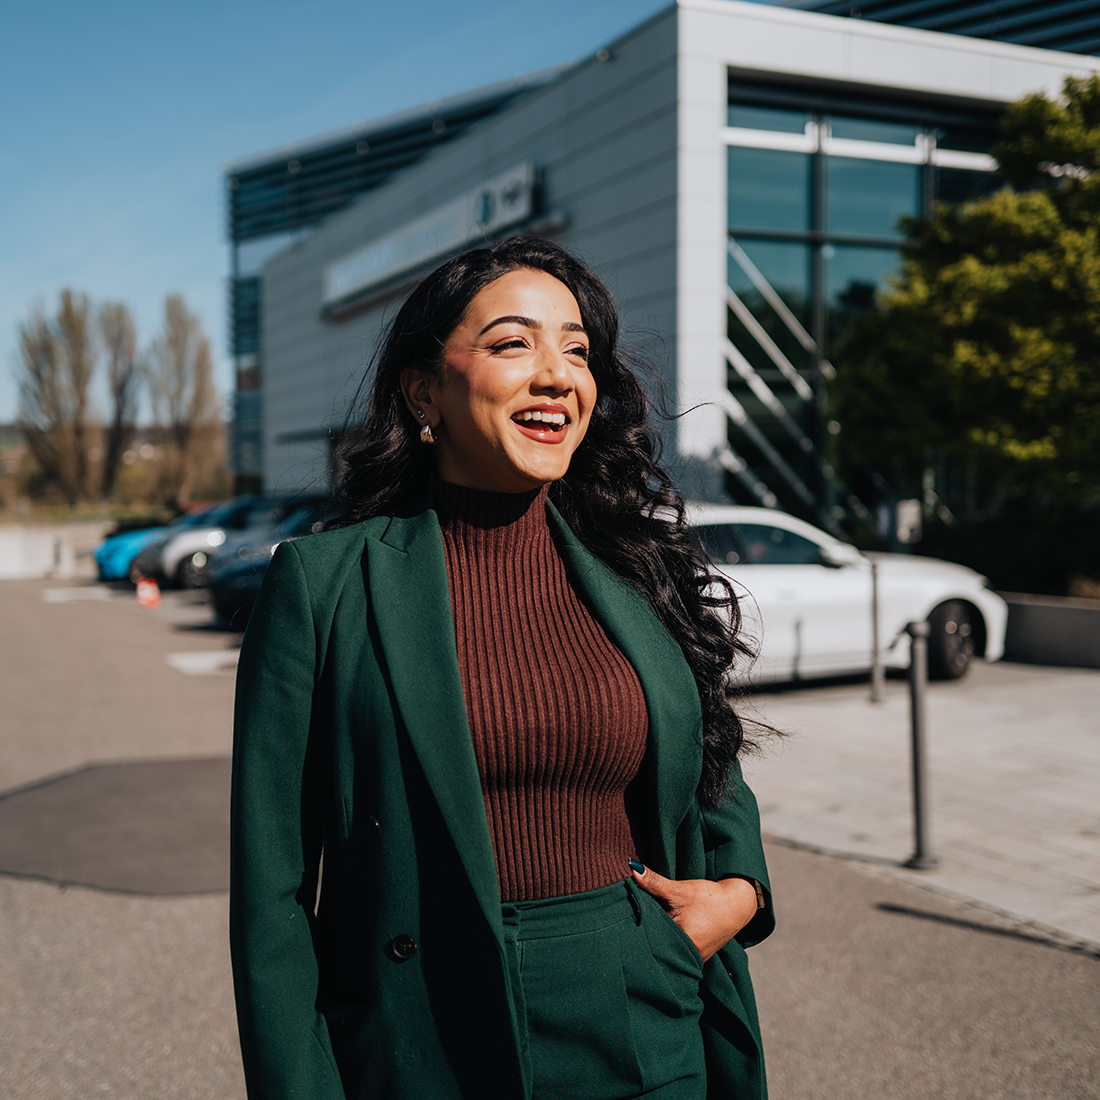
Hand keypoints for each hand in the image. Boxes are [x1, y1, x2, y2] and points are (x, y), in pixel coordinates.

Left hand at [630, 863, 758, 961]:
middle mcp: (688, 956)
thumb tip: (632, 868)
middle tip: (639, 919)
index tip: (629, 915)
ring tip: (653, 925)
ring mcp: (695, 958)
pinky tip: (668, 931)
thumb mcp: (680, 889)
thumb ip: (655, 882)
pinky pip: (679, 950)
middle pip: (659, 945)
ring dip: (661, 937)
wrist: (737, 904)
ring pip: (669, 948)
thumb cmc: (710, 898)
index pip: (650, 938)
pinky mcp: (699, 956)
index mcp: (681, 943)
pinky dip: (672, 941)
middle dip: (648, 933)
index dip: (638, 925)